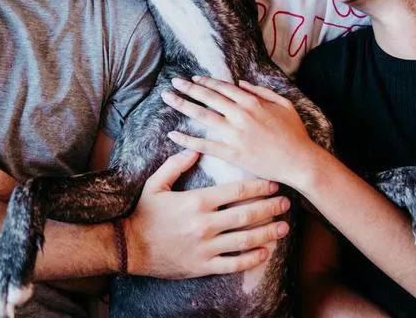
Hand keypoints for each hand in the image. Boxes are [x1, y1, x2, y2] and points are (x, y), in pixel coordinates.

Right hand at [125, 149, 290, 278]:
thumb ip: (176, 164)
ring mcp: (206, 247)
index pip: (236, 191)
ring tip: (284, 227)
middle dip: (270, 207)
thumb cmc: (143, 214)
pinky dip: (251, 259)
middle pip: (246, 214)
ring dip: (268, 232)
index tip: (274, 183)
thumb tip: (197, 148)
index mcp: (197, 201)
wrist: (128, 247)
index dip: (259, 186)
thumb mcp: (156, 184)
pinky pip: (233, 264)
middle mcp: (205, 224)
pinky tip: (265, 252)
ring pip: (245, 239)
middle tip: (287, 203)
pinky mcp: (203, 266)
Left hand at [162, 76, 318, 186]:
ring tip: (168, 98)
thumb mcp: (284, 104)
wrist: (300, 161)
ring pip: (203, 116)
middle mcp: (241, 115)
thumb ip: (262, 91)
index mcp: (252, 102)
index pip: (223, 88)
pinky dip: (187, 139)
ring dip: (183, 105)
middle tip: (173, 82)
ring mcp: (235, 134)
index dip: (206, 82)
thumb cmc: (295, 134)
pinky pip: (205, 145)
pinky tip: (173, 135)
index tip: (193, 79)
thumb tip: (241, 82)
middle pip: (208, 98)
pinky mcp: (233, 154)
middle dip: (188, 88)